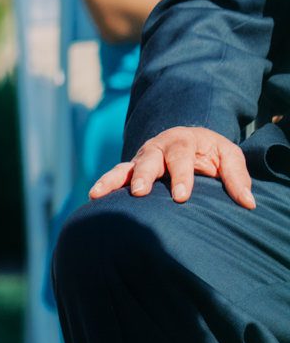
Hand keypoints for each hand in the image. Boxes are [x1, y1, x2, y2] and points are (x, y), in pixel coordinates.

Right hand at [90, 125, 256, 207]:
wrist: (191, 143)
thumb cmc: (212, 154)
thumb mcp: (229, 158)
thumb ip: (237, 178)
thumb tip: (249, 203)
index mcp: (183, 140)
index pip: (180, 157)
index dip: (181, 176)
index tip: (181, 197)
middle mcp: (158, 147)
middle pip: (149, 159)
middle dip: (143, 175)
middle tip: (139, 192)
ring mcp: (142, 158)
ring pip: (125, 167)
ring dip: (113, 180)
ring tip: (99, 194)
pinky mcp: (131, 169)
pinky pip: (115, 176)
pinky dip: (103, 185)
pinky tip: (92, 197)